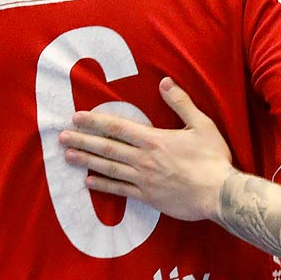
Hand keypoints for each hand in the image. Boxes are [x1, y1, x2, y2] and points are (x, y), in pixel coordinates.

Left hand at [61, 77, 232, 220]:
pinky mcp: (148, 197)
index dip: (95, 121)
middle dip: (81, 141)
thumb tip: (165, 82)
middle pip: (106, 148)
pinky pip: (120, 190)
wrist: (219, 194)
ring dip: (86, 161)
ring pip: (108, 168)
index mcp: (154, 140)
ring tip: (67, 156)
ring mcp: (143, 179)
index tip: (77, 118)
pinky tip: (89, 182)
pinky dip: (103, 185)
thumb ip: (181, 103)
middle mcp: (143, 159)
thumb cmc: (213, 159)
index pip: (117, 127)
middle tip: (61, 137)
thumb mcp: (202, 125)